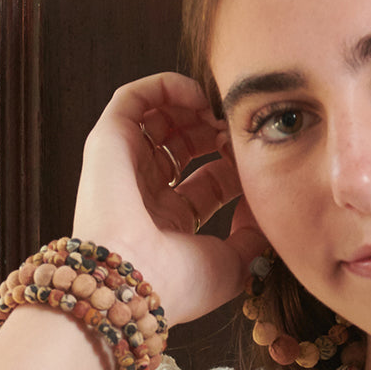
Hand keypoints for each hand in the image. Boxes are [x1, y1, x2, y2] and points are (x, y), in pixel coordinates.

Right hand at [72, 72, 265, 325]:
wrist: (135, 280)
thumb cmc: (180, 282)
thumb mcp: (234, 264)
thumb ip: (254, 235)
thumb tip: (263, 205)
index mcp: (171, 223)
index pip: (208, 179)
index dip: (234, 164)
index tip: (253, 160)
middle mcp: (145, 193)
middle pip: (183, 146)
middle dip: (214, 133)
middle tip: (234, 133)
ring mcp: (124, 166)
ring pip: (156, 118)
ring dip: (191, 108)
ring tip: (215, 112)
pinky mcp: (107, 142)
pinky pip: (132, 98)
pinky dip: (164, 86)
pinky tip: (196, 97)